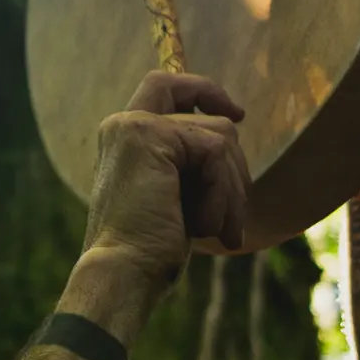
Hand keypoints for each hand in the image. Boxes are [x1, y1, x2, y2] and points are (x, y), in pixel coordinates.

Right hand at [79, 71, 249, 296]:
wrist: (122, 273)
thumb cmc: (149, 249)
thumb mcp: (175, 197)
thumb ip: (191, 162)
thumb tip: (233, 129)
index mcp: (125, 137)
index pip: (167, 86)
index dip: (205, 91)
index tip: (237, 115)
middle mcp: (124, 123)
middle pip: (209, 114)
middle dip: (235, 167)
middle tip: (233, 220)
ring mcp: (135, 125)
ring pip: (221, 137)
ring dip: (230, 192)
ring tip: (215, 231)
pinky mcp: (151, 135)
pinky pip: (215, 153)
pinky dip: (221, 195)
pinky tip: (201, 227)